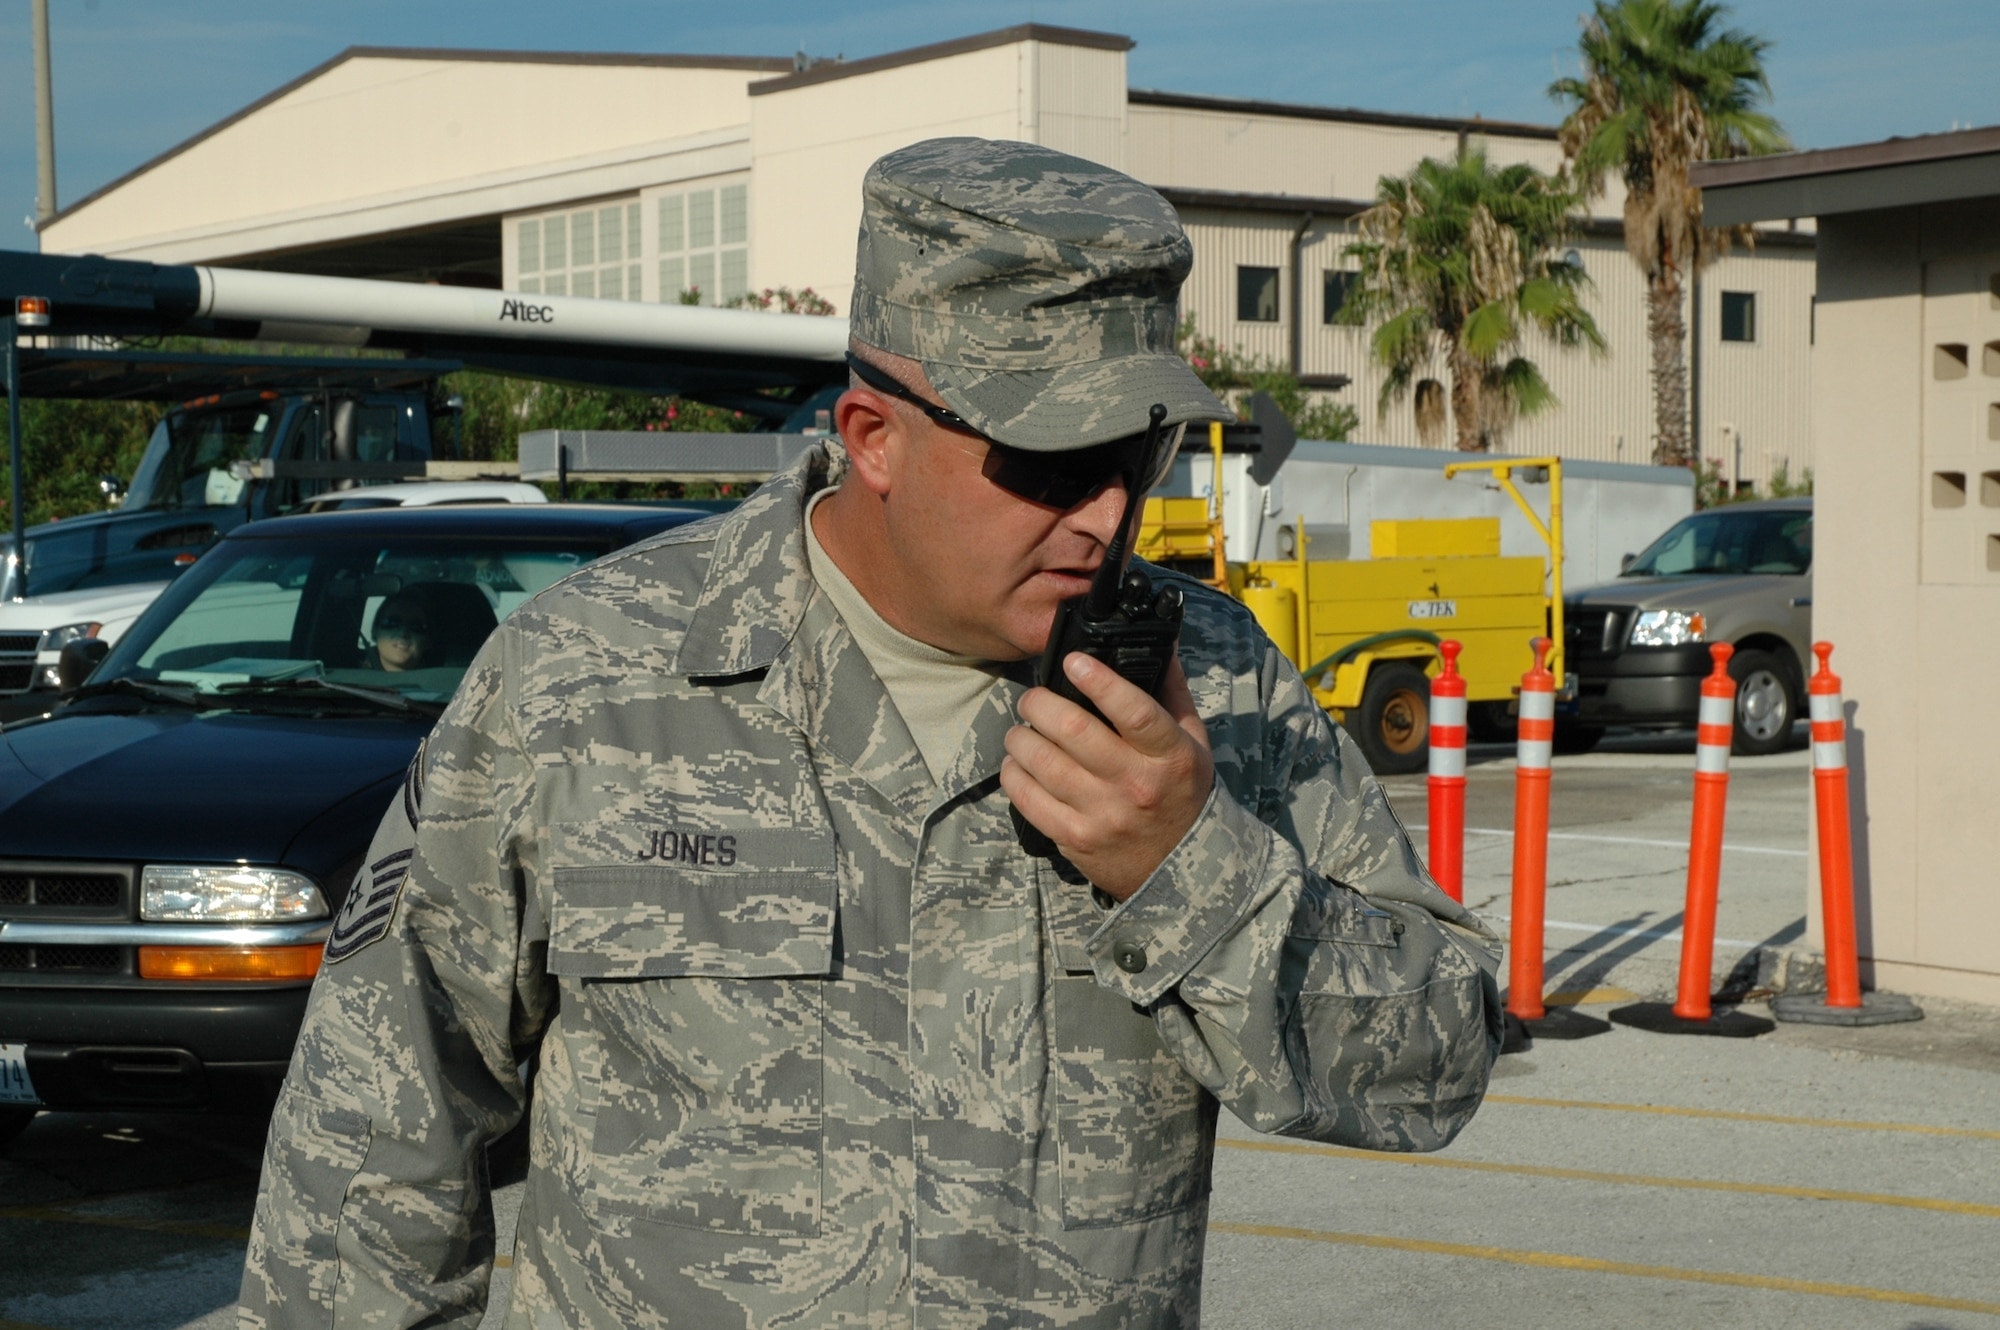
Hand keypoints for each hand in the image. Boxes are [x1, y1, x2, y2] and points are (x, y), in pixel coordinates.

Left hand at [1001, 653, 1214, 900]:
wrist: (1182, 869)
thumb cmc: (1182, 793)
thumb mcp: (1193, 742)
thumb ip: (1172, 691)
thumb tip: (1157, 641)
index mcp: (1169, 756)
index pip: (1134, 712)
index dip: (1099, 681)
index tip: (1074, 660)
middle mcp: (1135, 785)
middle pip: (1074, 731)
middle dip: (1040, 703)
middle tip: (1032, 698)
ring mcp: (1103, 815)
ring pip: (1043, 762)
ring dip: (1020, 737)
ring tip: (1021, 730)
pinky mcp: (1075, 839)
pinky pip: (1028, 800)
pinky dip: (1014, 774)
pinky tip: (1018, 763)